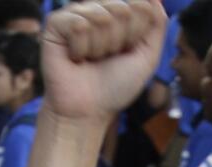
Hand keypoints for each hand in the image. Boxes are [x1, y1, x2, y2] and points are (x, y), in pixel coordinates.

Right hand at [41, 0, 167, 123]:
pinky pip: (78, 24)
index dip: (136, 33)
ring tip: (90, 59)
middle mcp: (97, 9)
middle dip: (119, 41)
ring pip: (101, 16)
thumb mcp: (147, 57)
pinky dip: (80, 48)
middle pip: (122, 9)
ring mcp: (76, 14)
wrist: (87, 111)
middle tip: (106, 58)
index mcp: (119, 14)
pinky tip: (74, 58)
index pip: (140, 5)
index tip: (125, 52)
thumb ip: (156, 25)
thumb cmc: (115, 86)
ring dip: (99, 47)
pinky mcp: (55, 23)